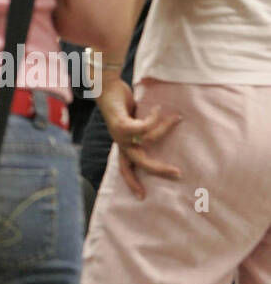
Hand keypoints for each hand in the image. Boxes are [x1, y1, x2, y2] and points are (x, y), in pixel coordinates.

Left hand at [99, 76, 182, 200]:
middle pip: (140, 163)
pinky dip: (155, 119)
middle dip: (159, 169)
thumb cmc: (122, 103)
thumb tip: (166, 134)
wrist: (105, 86)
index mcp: (122, 145)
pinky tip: (158, 109)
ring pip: (148, 141)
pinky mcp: (121, 124)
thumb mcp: (135, 121)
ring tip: (175, 117)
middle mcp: (120, 143)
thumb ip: (144, 130)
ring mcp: (120, 134)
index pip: (125, 169)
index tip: (141, 197)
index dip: (132, 183)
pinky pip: (144, 127)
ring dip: (165, 128)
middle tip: (177, 173)